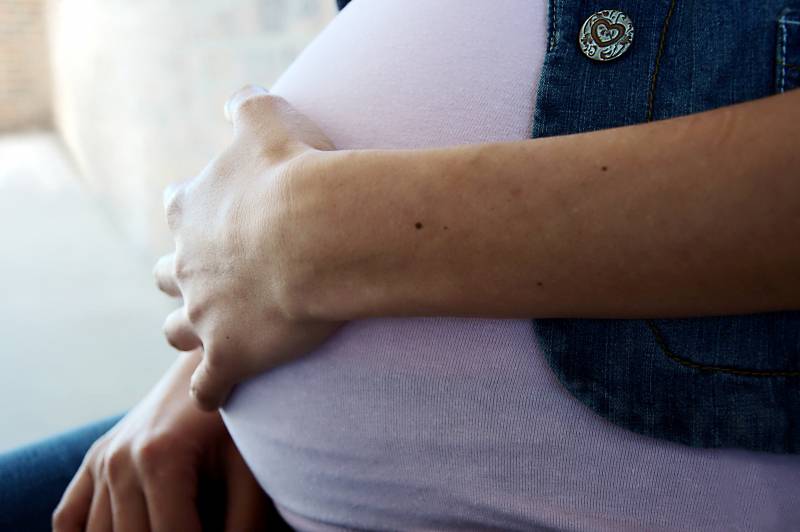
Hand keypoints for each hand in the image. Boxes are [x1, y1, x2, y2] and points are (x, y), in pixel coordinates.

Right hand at [52, 350, 271, 531]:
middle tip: (200, 522)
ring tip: (176, 518)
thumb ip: (244, 524)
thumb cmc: (240, 418)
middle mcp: (119, 462)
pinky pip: (69, 518)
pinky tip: (121, 529)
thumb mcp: (251, 469)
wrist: (213, 362)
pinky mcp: (95, 458)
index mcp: (160, 461)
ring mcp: (101, 460)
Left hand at [154, 85, 343, 409]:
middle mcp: (188, 264)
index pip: (179, 208)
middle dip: (183, 275)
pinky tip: (222, 391)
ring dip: (188, 329)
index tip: (212, 215)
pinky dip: (213, 388)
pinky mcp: (228, 356)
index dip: (191, 211)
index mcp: (194, 209)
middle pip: (170, 274)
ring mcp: (205, 314)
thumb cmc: (295, 175)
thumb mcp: (267, 122)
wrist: (316, 234)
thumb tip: (239, 96)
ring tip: (208, 333)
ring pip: (176, 330)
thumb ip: (248, 108)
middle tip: (208, 277)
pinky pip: (209, 385)